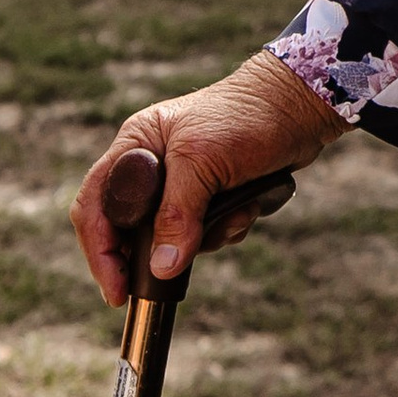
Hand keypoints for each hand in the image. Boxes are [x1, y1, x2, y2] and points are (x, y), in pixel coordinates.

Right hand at [70, 53, 342, 306]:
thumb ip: (177, 214)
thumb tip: (160, 267)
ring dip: (205, 237)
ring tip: (233, 216)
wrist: (301, 105)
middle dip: (158, 251)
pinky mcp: (212, 194)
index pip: (95, 205)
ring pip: (173, 236)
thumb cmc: (247, 118)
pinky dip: (227, 228)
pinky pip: (206, 231)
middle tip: (170, 276)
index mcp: (136, 147)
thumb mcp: (203, 163)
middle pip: (131, 229)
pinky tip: (248, 209)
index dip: (100, 251)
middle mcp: (152, 166)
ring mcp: (183, 182)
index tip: (115, 290)